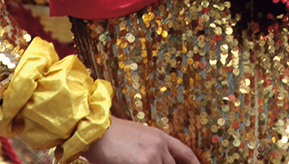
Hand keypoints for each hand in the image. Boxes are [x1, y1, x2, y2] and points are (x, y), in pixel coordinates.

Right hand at [82, 117, 199, 163]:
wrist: (94, 129)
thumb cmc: (110, 135)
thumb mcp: (137, 137)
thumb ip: (150, 150)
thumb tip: (156, 160)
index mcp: (160, 137)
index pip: (185, 153)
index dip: (194, 163)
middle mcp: (160, 146)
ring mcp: (153, 156)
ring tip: (136, 163)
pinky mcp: (144, 163)